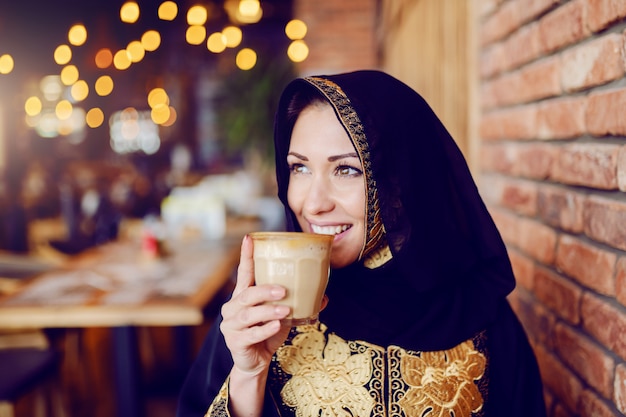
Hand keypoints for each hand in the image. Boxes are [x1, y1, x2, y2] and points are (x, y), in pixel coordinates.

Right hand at [220, 235, 291, 376]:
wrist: (256, 362)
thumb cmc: (268, 332)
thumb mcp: (283, 316)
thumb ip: (297, 304)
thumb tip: (325, 296)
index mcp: (243, 296)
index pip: (244, 272)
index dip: (246, 255)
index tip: (249, 238)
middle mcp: (232, 308)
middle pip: (246, 294)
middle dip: (264, 290)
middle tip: (283, 291)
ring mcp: (231, 325)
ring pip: (247, 314)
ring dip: (267, 311)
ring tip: (285, 310)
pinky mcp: (235, 342)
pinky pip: (250, 334)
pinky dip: (265, 329)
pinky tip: (277, 326)